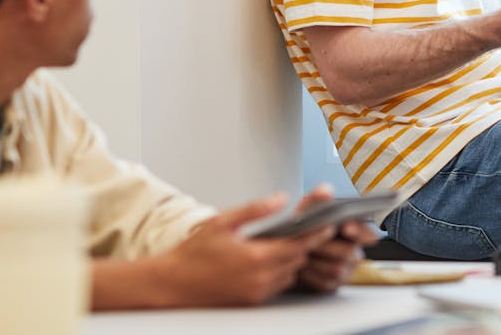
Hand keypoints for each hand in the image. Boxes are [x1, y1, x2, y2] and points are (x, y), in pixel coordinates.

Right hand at [161, 195, 333, 306]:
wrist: (173, 283)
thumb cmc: (194, 252)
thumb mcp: (224, 222)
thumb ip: (256, 209)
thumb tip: (281, 199)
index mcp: (255, 257)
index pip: (298, 245)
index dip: (315, 235)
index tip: (327, 225)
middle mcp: (259, 278)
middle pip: (297, 260)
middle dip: (303, 245)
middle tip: (309, 230)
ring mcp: (256, 292)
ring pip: (289, 274)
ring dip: (291, 260)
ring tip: (286, 243)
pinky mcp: (251, 301)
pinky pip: (276, 286)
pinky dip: (279, 273)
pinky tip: (270, 260)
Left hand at [290, 185, 377, 293]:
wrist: (283, 254)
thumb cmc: (300, 230)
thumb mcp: (305, 212)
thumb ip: (315, 200)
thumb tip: (325, 190)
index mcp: (352, 232)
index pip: (367, 233)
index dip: (359, 231)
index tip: (346, 227)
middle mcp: (353, 252)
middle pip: (349, 252)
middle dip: (328, 246)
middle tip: (311, 241)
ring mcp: (344, 270)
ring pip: (336, 267)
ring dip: (317, 261)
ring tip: (302, 253)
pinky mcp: (331, 284)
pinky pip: (325, 282)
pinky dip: (311, 274)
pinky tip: (300, 267)